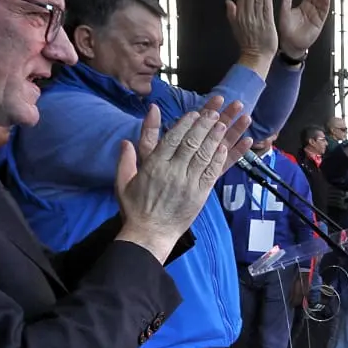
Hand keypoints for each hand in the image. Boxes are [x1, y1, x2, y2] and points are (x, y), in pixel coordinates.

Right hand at [116, 98, 252, 262]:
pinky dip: (218, 159)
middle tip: (213, 113)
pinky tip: (224, 148)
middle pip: (191, 143)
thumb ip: (125, 160)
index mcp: (154, 167)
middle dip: (203, 126)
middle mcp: (172, 172)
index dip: (184, 124)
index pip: (171, 139)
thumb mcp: (123, 183)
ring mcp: (188, 183)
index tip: (194, 114)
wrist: (149, 234)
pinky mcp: (200, 195)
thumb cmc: (135, 209)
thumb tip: (125, 141)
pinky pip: (211, 173)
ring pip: (204, 155)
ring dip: (214, 138)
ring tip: (222, 124)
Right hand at [224, 0, 277, 66]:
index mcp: (239, 17)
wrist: (255, 56)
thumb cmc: (247, 43)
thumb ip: (232, 14)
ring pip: (258, 1)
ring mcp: (257, 20)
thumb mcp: (235, 28)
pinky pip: (266, 9)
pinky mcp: (267, 24)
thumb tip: (228, 1)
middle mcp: (247, 17)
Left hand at [276, 0, 331, 56]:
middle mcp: (311, 10)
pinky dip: (326, 5)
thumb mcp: (284, 12)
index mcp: (303, 6)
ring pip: (322, 3)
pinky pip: (324, 12)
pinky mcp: (319, 22)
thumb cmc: (286, 29)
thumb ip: (286, 0)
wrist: (290, 43)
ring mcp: (316, 16)